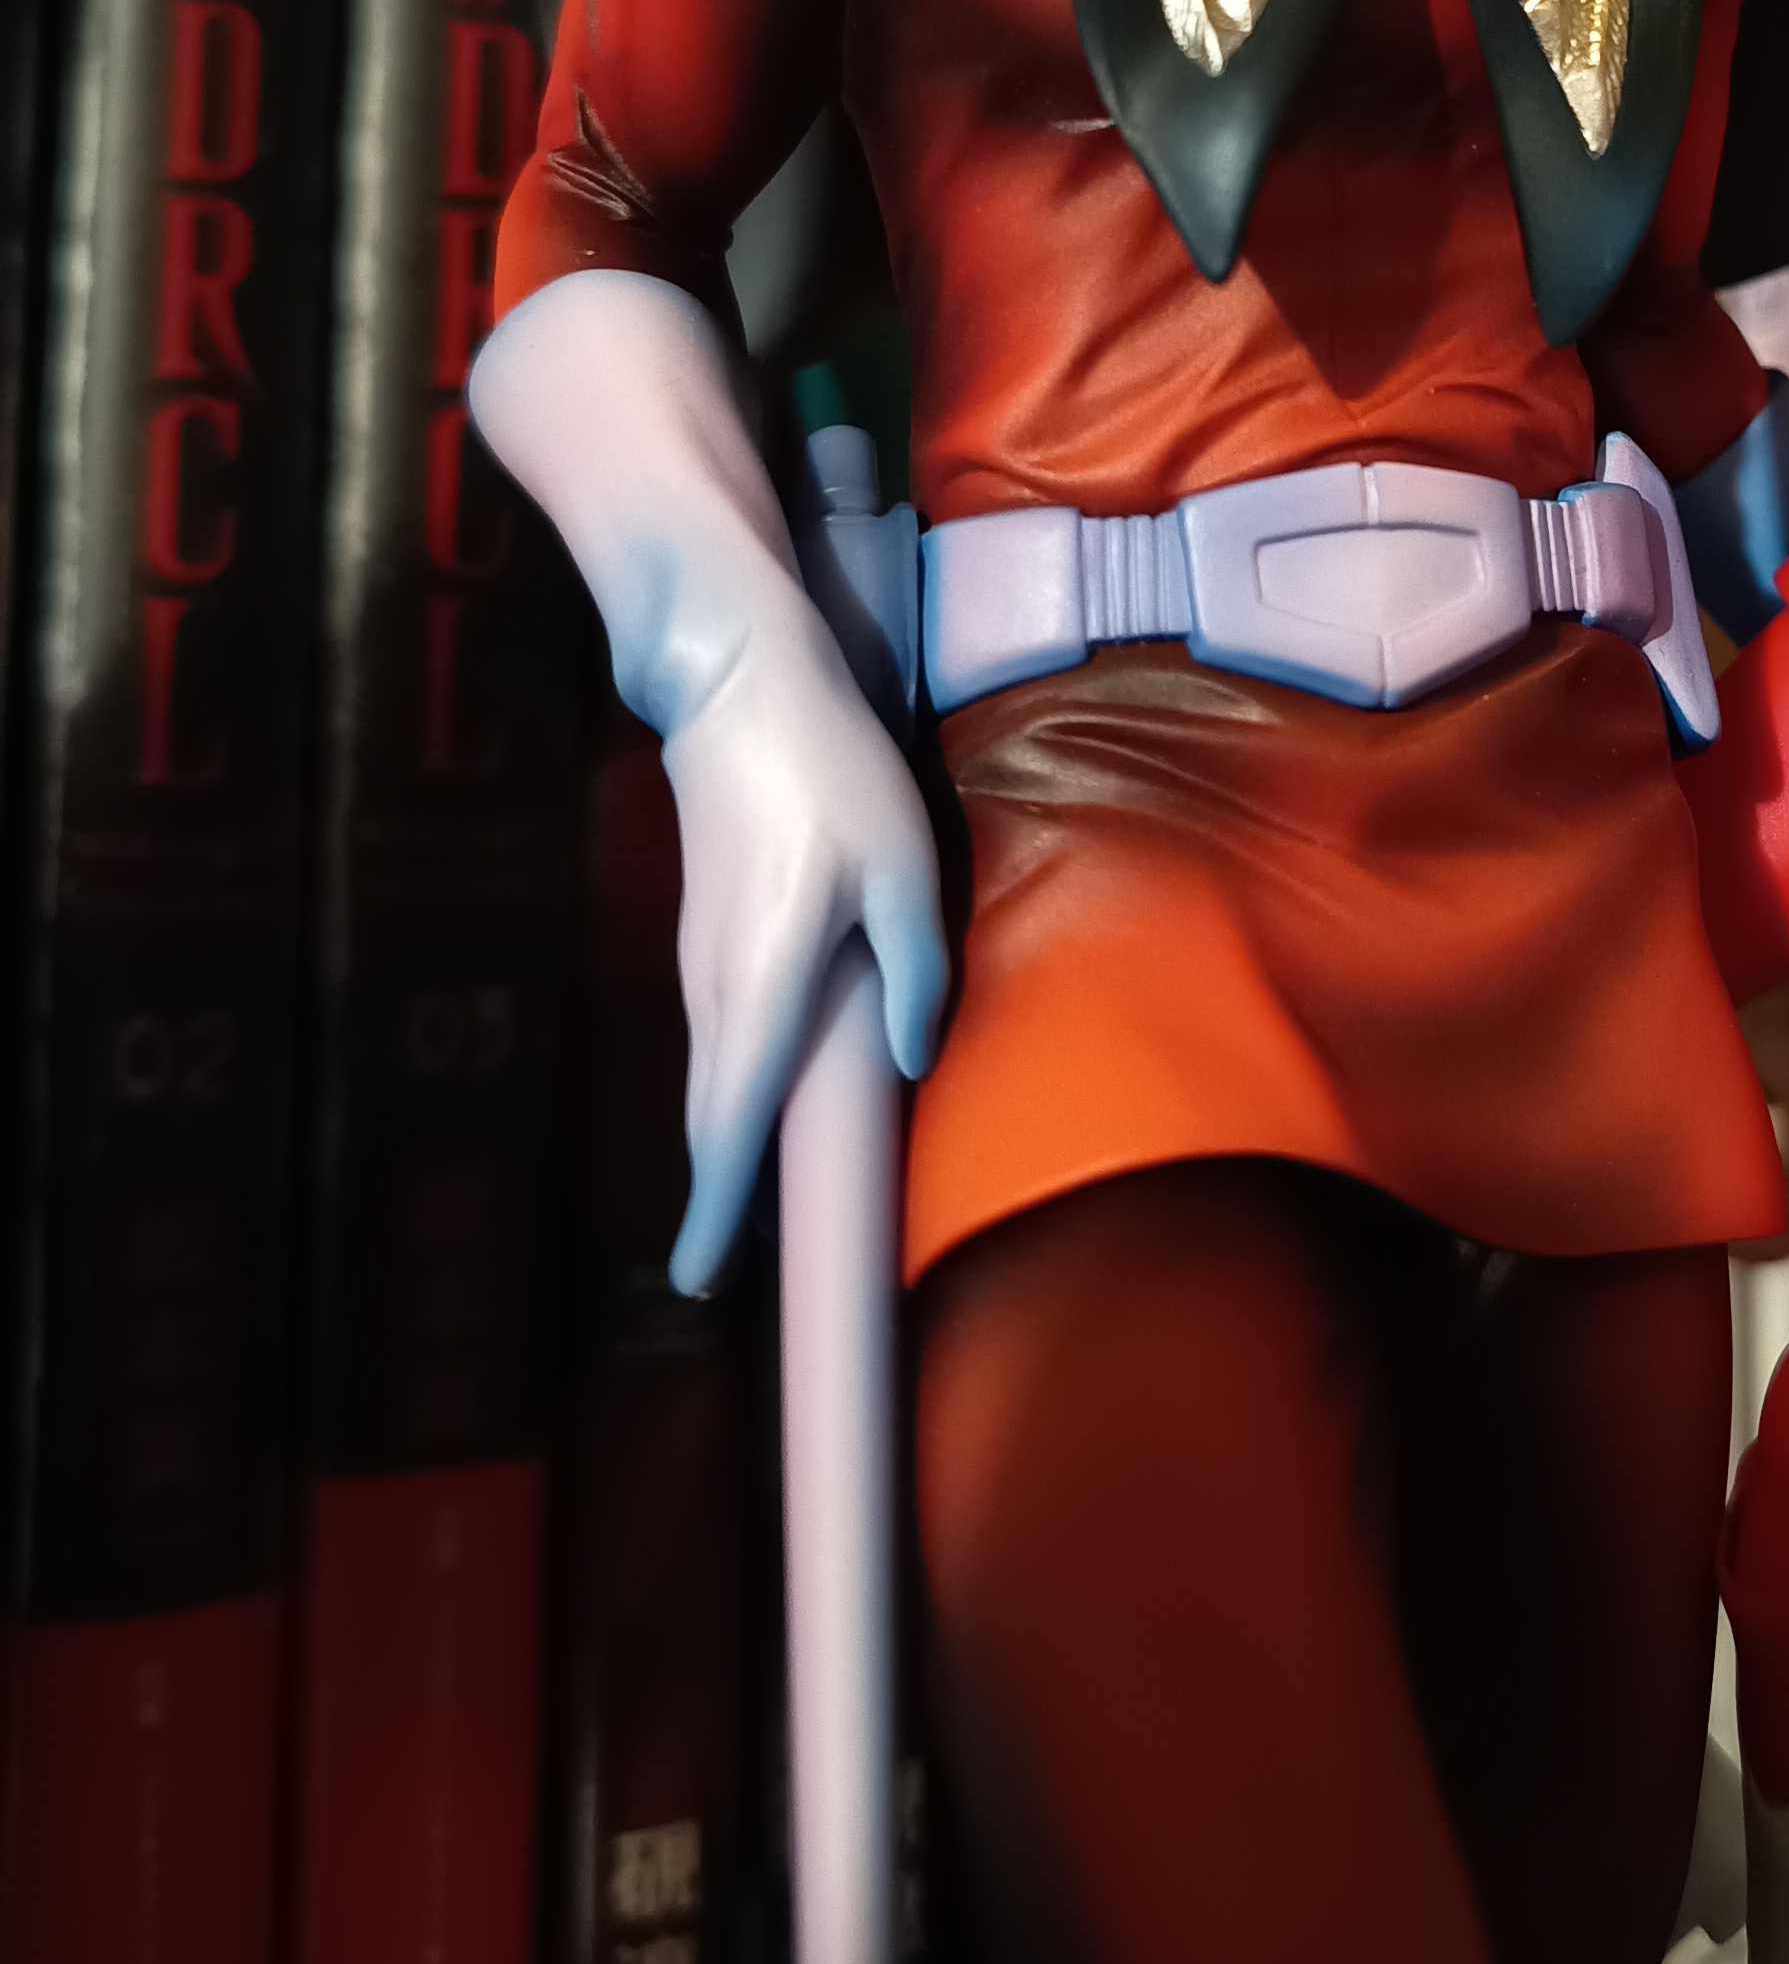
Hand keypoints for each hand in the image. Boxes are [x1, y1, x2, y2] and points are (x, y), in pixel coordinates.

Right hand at [660, 590, 948, 1293]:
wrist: (740, 688)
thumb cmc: (830, 774)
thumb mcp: (903, 868)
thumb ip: (913, 970)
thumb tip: (909, 1058)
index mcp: (762, 982)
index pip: (730, 1119)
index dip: (716, 1203)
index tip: (700, 1275)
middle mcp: (715, 983)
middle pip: (710, 1111)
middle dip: (716, 1190)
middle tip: (718, 1265)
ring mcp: (700, 954)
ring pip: (710, 1071)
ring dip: (725, 1136)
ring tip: (747, 1204)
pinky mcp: (705, 927)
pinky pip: (717, 1030)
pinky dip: (730, 1081)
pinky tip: (759, 1097)